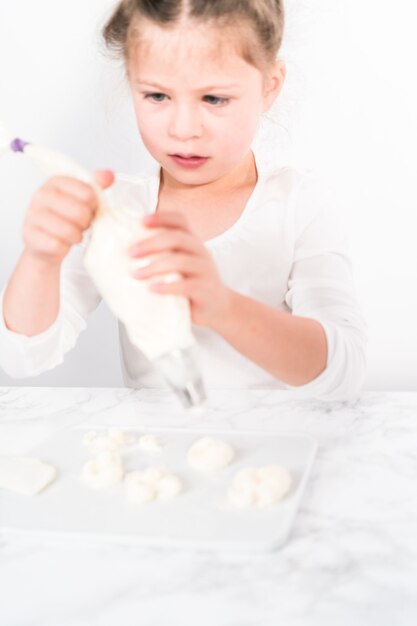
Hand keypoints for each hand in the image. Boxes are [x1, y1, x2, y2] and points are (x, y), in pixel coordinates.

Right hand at [22, 170, 113, 265]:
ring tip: (73, 234)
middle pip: (80, 212)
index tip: (89, 209)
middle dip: (86, 222)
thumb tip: (109, 175)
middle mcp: (41, 195)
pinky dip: (65, 247)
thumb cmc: (65, 218)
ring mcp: (33, 215)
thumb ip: (95, 186)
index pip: (87, 192)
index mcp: (56, 182)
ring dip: (76, 237)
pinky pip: (58, 245)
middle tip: (82, 225)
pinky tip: (62, 243)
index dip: (93, 205)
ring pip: (69, 230)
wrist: (45, 242)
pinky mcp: (30, 236)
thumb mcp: (81, 199)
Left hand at [128, 211, 231, 327]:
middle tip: (129, 253)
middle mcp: (201, 253)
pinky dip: (166, 286)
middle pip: (177, 238)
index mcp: (193, 243)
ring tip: (135, 274)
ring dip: (154, 266)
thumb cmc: (193, 285)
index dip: (162, 217)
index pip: (181, 221)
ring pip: (180, 262)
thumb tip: (126, 254)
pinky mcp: (205, 290)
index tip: (141, 221)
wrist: (219, 308)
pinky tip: (152, 289)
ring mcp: (205, 271)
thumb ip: (164, 256)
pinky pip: (186, 285)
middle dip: (150, 244)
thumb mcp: (181, 265)